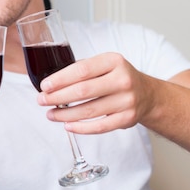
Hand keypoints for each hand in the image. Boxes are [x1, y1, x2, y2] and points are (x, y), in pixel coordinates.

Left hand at [37, 52, 153, 133]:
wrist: (147, 94)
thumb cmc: (117, 78)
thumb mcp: (104, 65)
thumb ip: (82, 70)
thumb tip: (51, 83)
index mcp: (113, 61)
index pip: (81, 70)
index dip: (60, 79)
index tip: (44, 86)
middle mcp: (123, 80)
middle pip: (83, 91)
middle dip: (57, 97)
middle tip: (42, 100)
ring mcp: (127, 100)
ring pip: (89, 111)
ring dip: (65, 115)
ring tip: (50, 114)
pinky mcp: (128, 118)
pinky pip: (100, 127)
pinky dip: (81, 128)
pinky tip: (67, 125)